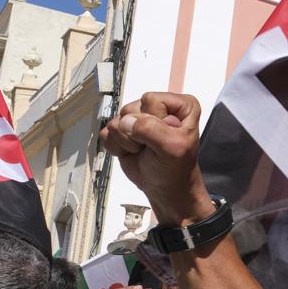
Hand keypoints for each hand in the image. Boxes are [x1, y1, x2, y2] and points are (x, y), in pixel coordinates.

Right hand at [99, 93, 214, 225]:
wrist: (164, 188)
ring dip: (128, 143)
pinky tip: (132, 153)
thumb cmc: (175, 168)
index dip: (153, 121)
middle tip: (152, 148)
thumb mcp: (173, 148)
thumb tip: (126, 121)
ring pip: (116, 122)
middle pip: (131, 109)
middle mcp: (158, 107)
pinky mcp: (122, 130)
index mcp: (180, 105)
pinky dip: (117, 148)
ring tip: (144, 151)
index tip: (164, 138)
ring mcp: (138, 118)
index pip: (151, 100)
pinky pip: (106, 133)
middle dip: (138, 134)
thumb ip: (152, 130)